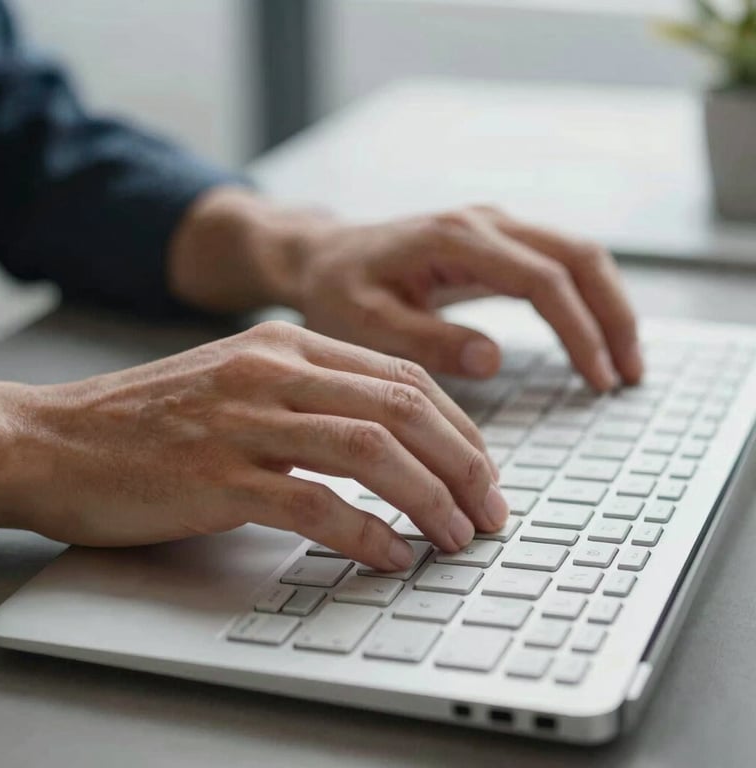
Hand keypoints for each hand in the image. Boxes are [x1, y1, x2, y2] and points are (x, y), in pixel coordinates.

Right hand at [0, 322, 506, 569]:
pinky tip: (390, 555)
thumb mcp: (243, 382)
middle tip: (489, 508)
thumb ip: (312, 398)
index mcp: (288, 345)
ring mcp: (246, 421)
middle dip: (462, 464)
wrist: (56, 438)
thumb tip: (391, 441)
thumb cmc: (153, 418)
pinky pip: (315, 504)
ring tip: (456, 536)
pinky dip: (365, 533)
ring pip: (371, 450)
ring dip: (429, 498)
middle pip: (402, 408)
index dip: (457, 426)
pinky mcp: (218, 476)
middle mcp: (273, 372)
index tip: (481, 468)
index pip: (402, 376)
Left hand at [296, 206, 642, 390]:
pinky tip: (592, 337)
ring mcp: (493, 227)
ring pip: (578, 256)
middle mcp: (484, 223)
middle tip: (629, 375)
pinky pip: (557, 264)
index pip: (543, 280)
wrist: (323, 258)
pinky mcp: (495, 243)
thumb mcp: (366, 324)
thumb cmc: (338, 290)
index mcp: (456, 239)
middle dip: (614, 316)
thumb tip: (492, 360)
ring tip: (624, 363)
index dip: (579, 331)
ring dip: (609, 307)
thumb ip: (427, 340)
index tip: (598, 380)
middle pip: (579, 257)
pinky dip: (585, 300)